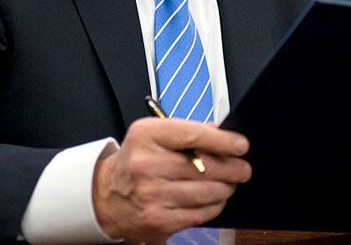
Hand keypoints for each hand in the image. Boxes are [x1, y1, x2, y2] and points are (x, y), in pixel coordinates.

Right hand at [93, 117, 250, 242]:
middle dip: (233, 168)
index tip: (241, 145)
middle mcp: (146, 165)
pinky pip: (200, 213)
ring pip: (207, 192)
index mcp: (147, 135)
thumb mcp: (153, 133)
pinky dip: (214, 206)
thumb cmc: (137, 160)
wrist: (107, 195)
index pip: (193, 135)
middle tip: (243, 168)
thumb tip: (224, 134)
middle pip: (204, 167)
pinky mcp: (159, 220)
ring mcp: (152, 195)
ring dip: (226, 188)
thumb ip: (188, 131)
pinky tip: (215, 199)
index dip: (223, 141)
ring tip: (229, 183)